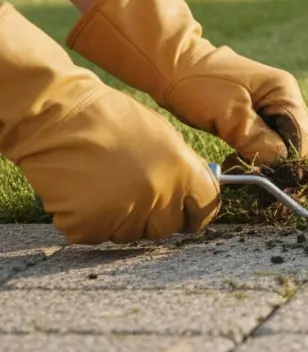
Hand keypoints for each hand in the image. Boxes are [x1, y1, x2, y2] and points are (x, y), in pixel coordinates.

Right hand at [0, 4, 219, 244]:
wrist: (58, 116)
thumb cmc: (110, 118)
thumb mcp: (163, 136)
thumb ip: (182, 168)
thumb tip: (192, 191)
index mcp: (183, 171)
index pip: (205, 209)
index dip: (195, 214)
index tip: (187, 216)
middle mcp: (158, 197)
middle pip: (166, 228)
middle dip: (154, 218)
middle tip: (133, 196)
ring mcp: (123, 215)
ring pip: (129, 233)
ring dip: (119, 218)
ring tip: (102, 186)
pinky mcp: (88, 226)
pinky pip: (95, 234)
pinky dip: (87, 220)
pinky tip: (81, 193)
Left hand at [67, 0, 307, 165]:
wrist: (169, 66)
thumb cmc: (198, 84)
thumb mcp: (229, 113)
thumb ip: (258, 139)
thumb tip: (279, 163)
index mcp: (283, 91)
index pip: (301, 135)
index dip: (286, 158)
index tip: (261, 172)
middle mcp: (282, 97)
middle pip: (292, 140)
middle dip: (272, 159)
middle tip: (244, 169)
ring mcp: (267, 105)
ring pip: (276, 142)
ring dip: (260, 156)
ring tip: (234, 160)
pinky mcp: (252, 113)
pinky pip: (262, 139)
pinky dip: (250, 151)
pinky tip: (233, 154)